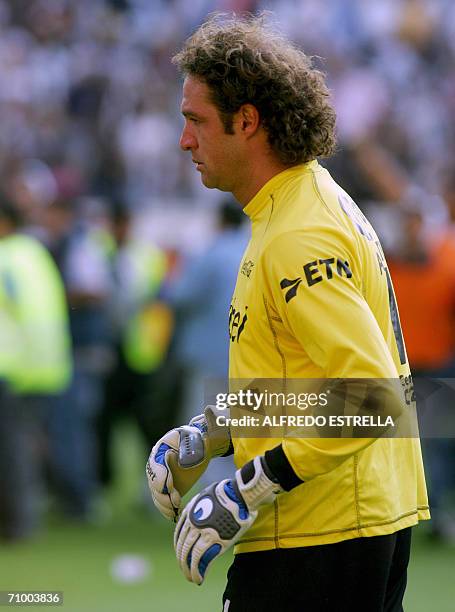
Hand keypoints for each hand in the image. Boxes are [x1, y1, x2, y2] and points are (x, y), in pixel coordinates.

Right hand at [146, 406, 231, 520]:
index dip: (163, 477)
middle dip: (162, 493)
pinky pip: (160, 498)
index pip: (157, 463)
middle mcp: (158, 459)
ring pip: (155, 491)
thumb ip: (209, 424)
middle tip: (175, 501)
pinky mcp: (165, 485)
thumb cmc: (204, 439)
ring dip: (163, 503)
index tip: (172, 487)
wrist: (203, 449)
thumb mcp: (206, 433)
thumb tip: (211, 409)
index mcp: (165, 445)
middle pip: (154, 479)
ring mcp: (160, 473)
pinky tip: (173, 514)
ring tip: (174, 510)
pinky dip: (165, 508)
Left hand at [174, 456, 282, 583]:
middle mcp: (192, 522)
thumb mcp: (208, 496)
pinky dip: (197, 571)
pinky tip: (198, 579)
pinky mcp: (212, 540)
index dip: (179, 547)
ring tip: (191, 578)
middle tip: (185, 570)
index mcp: (190, 511)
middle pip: (182, 546)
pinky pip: (199, 559)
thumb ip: (202, 506)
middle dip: (182, 561)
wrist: (239, 494)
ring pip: (187, 555)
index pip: (179, 534)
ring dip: (188, 570)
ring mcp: (201, 531)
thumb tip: (203, 512)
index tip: (182, 555)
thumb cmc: (229, 494)